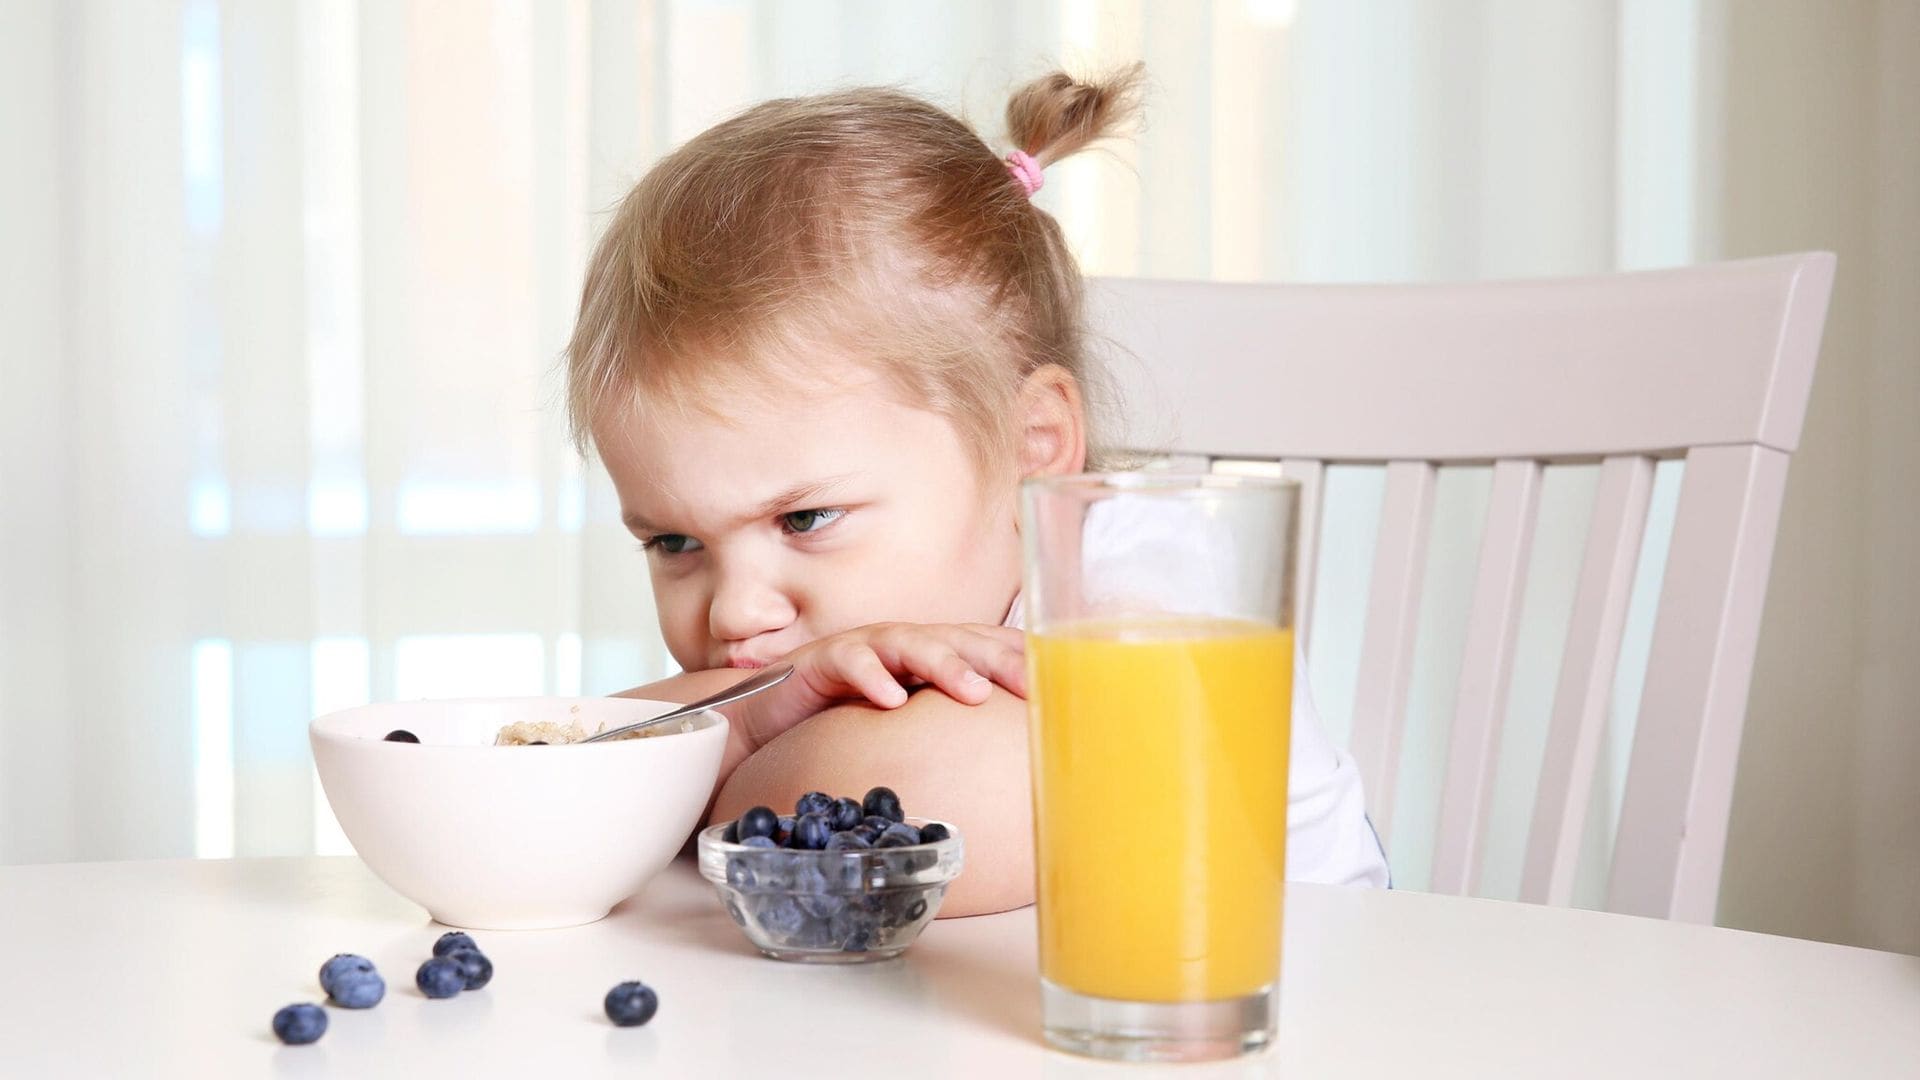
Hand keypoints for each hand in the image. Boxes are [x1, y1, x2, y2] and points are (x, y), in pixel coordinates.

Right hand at [728, 622, 1026, 750]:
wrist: (768, 720)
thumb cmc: (848, 724)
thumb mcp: (910, 732)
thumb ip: (952, 738)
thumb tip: (1013, 779)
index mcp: (935, 659)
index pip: (990, 650)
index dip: (1028, 662)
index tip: (1068, 686)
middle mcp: (906, 646)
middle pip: (963, 641)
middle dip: (1001, 660)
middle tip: (1034, 685)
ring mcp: (867, 648)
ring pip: (913, 644)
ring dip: (946, 664)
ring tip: (973, 692)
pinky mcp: (824, 660)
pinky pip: (851, 661)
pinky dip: (872, 676)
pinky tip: (891, 699)